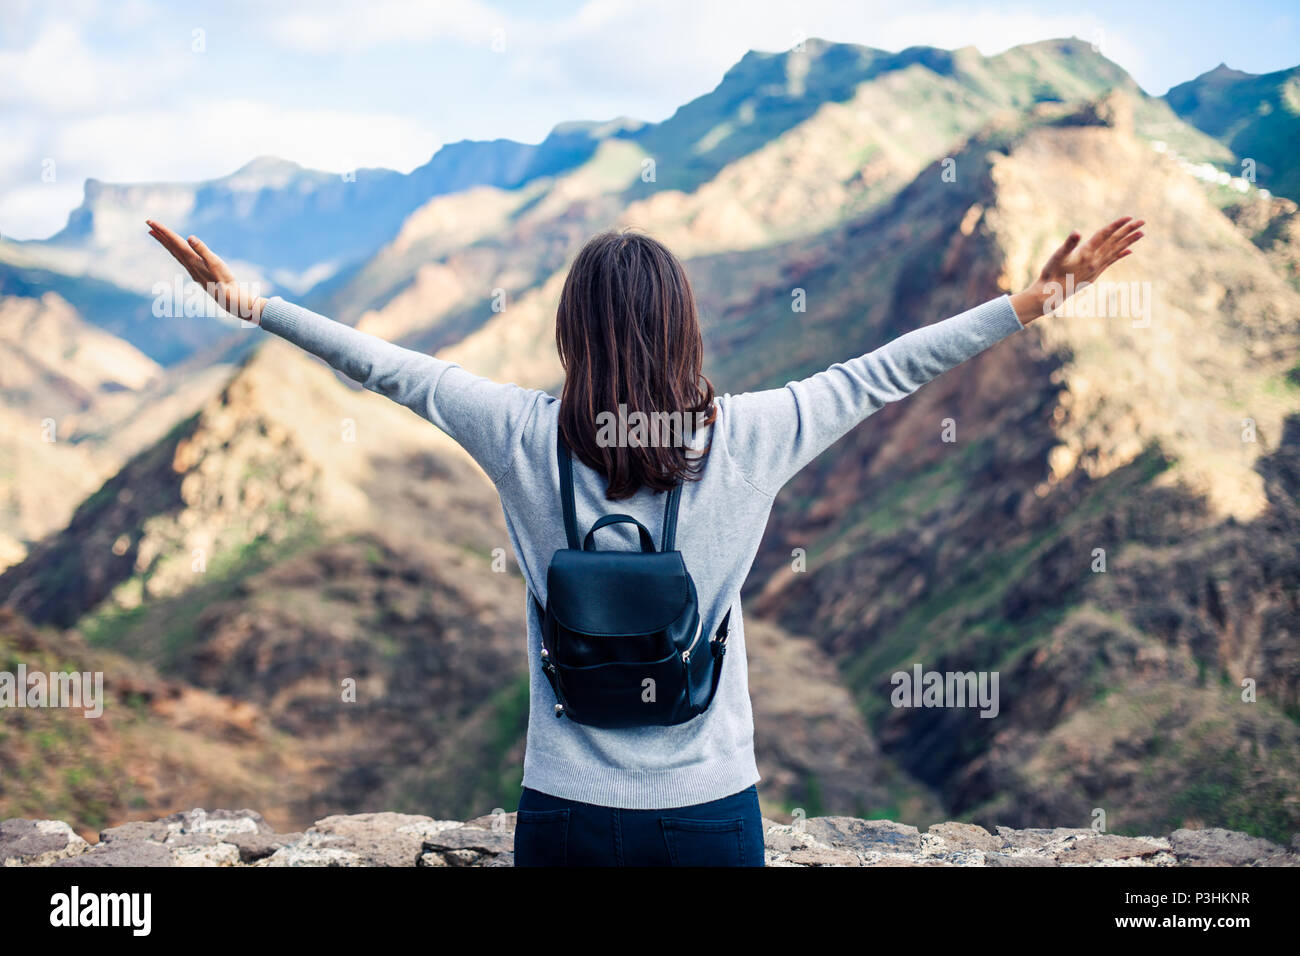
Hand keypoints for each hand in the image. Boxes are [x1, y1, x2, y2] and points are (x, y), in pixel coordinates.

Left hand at [146, 219, 265, 323]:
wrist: (228, 298)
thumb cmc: (224, 280)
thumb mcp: (215, 262)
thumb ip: (202, 250)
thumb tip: (189, 238)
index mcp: (191, 258)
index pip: (174, 241)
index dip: (162, 230)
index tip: (150, 222)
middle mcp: (188, 263)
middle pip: (170, 246)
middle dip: (159, 234)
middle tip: (148, 223)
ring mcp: (191, 268)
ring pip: (174, 252)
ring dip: (164, 242)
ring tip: (155, 233)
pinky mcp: (196, 271)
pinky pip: (180, 257)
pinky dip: (174, 250)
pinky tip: (175, 249)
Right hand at [1011, 216, 1144, 324]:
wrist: (1051, 295)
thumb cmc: (1051, 274)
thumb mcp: (1057, 256)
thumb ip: (1068, 244)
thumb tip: (1076, 232)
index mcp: (1086, 253)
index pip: (1105, 235)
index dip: (1117, 225)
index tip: (1130, 217)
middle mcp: (1095, 260)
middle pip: (1114, 242)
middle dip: (1129, 231)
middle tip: (1143, 221)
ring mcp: (1096, 268)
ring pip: (1116, 251)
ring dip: (1129, 241)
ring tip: (1141, 233)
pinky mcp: (1094, 274)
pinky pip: (1111, 261)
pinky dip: (1120, 254)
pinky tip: (1129, 251)